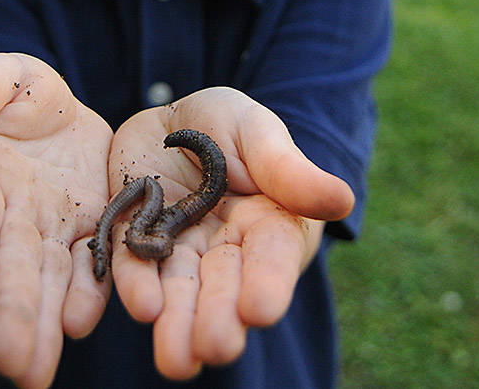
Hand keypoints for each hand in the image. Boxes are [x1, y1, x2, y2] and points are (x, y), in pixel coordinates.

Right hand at [0, 53, 114, 388]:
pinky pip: (90, 266)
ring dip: (42, 329)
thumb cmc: (13, 91)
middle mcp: (10, 218)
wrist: (56, 110)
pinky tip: (83, 325)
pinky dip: (87, 294)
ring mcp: (50, 230)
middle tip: (11, 365)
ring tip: (36, 376)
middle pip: (10, 272)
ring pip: (47, 284)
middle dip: (10, 317)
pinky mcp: (90, 229)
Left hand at [104, 88, 354, 380]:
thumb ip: (289, 169)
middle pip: (224, 287)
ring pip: (179, 291)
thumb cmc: (229, 126)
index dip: (267, 282)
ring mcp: (179, 249)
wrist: (171, 119)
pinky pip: (134, 266)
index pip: (271, 257)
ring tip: (177, 360)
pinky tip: (141, 308)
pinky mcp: (135, 241)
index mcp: (267, 225)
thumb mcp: (259, 133)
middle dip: (219, 319)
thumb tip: (343, 200)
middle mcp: (224, 249)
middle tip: (217, 348)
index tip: (262, 309)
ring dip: (177, 324)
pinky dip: (136, 286)